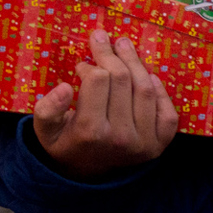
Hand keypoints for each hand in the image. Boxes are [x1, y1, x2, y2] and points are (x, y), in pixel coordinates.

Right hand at [33, 31, 178, 180]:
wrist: (87, 174)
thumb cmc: (66, 143)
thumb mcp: (45, 130)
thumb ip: (46, 109)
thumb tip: (64, 88)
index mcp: (91, 132)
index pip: (98, 80)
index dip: (90, 66)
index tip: (82, 64)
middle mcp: (121, 138)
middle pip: (123, 79)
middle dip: (112, 53)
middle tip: (103, 38)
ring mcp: (144, 143)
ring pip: (146, 89)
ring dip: (136, 62)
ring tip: (124, 46)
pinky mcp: (159, 145)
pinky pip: (167, 111)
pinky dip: (160, 91)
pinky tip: (147, 77)